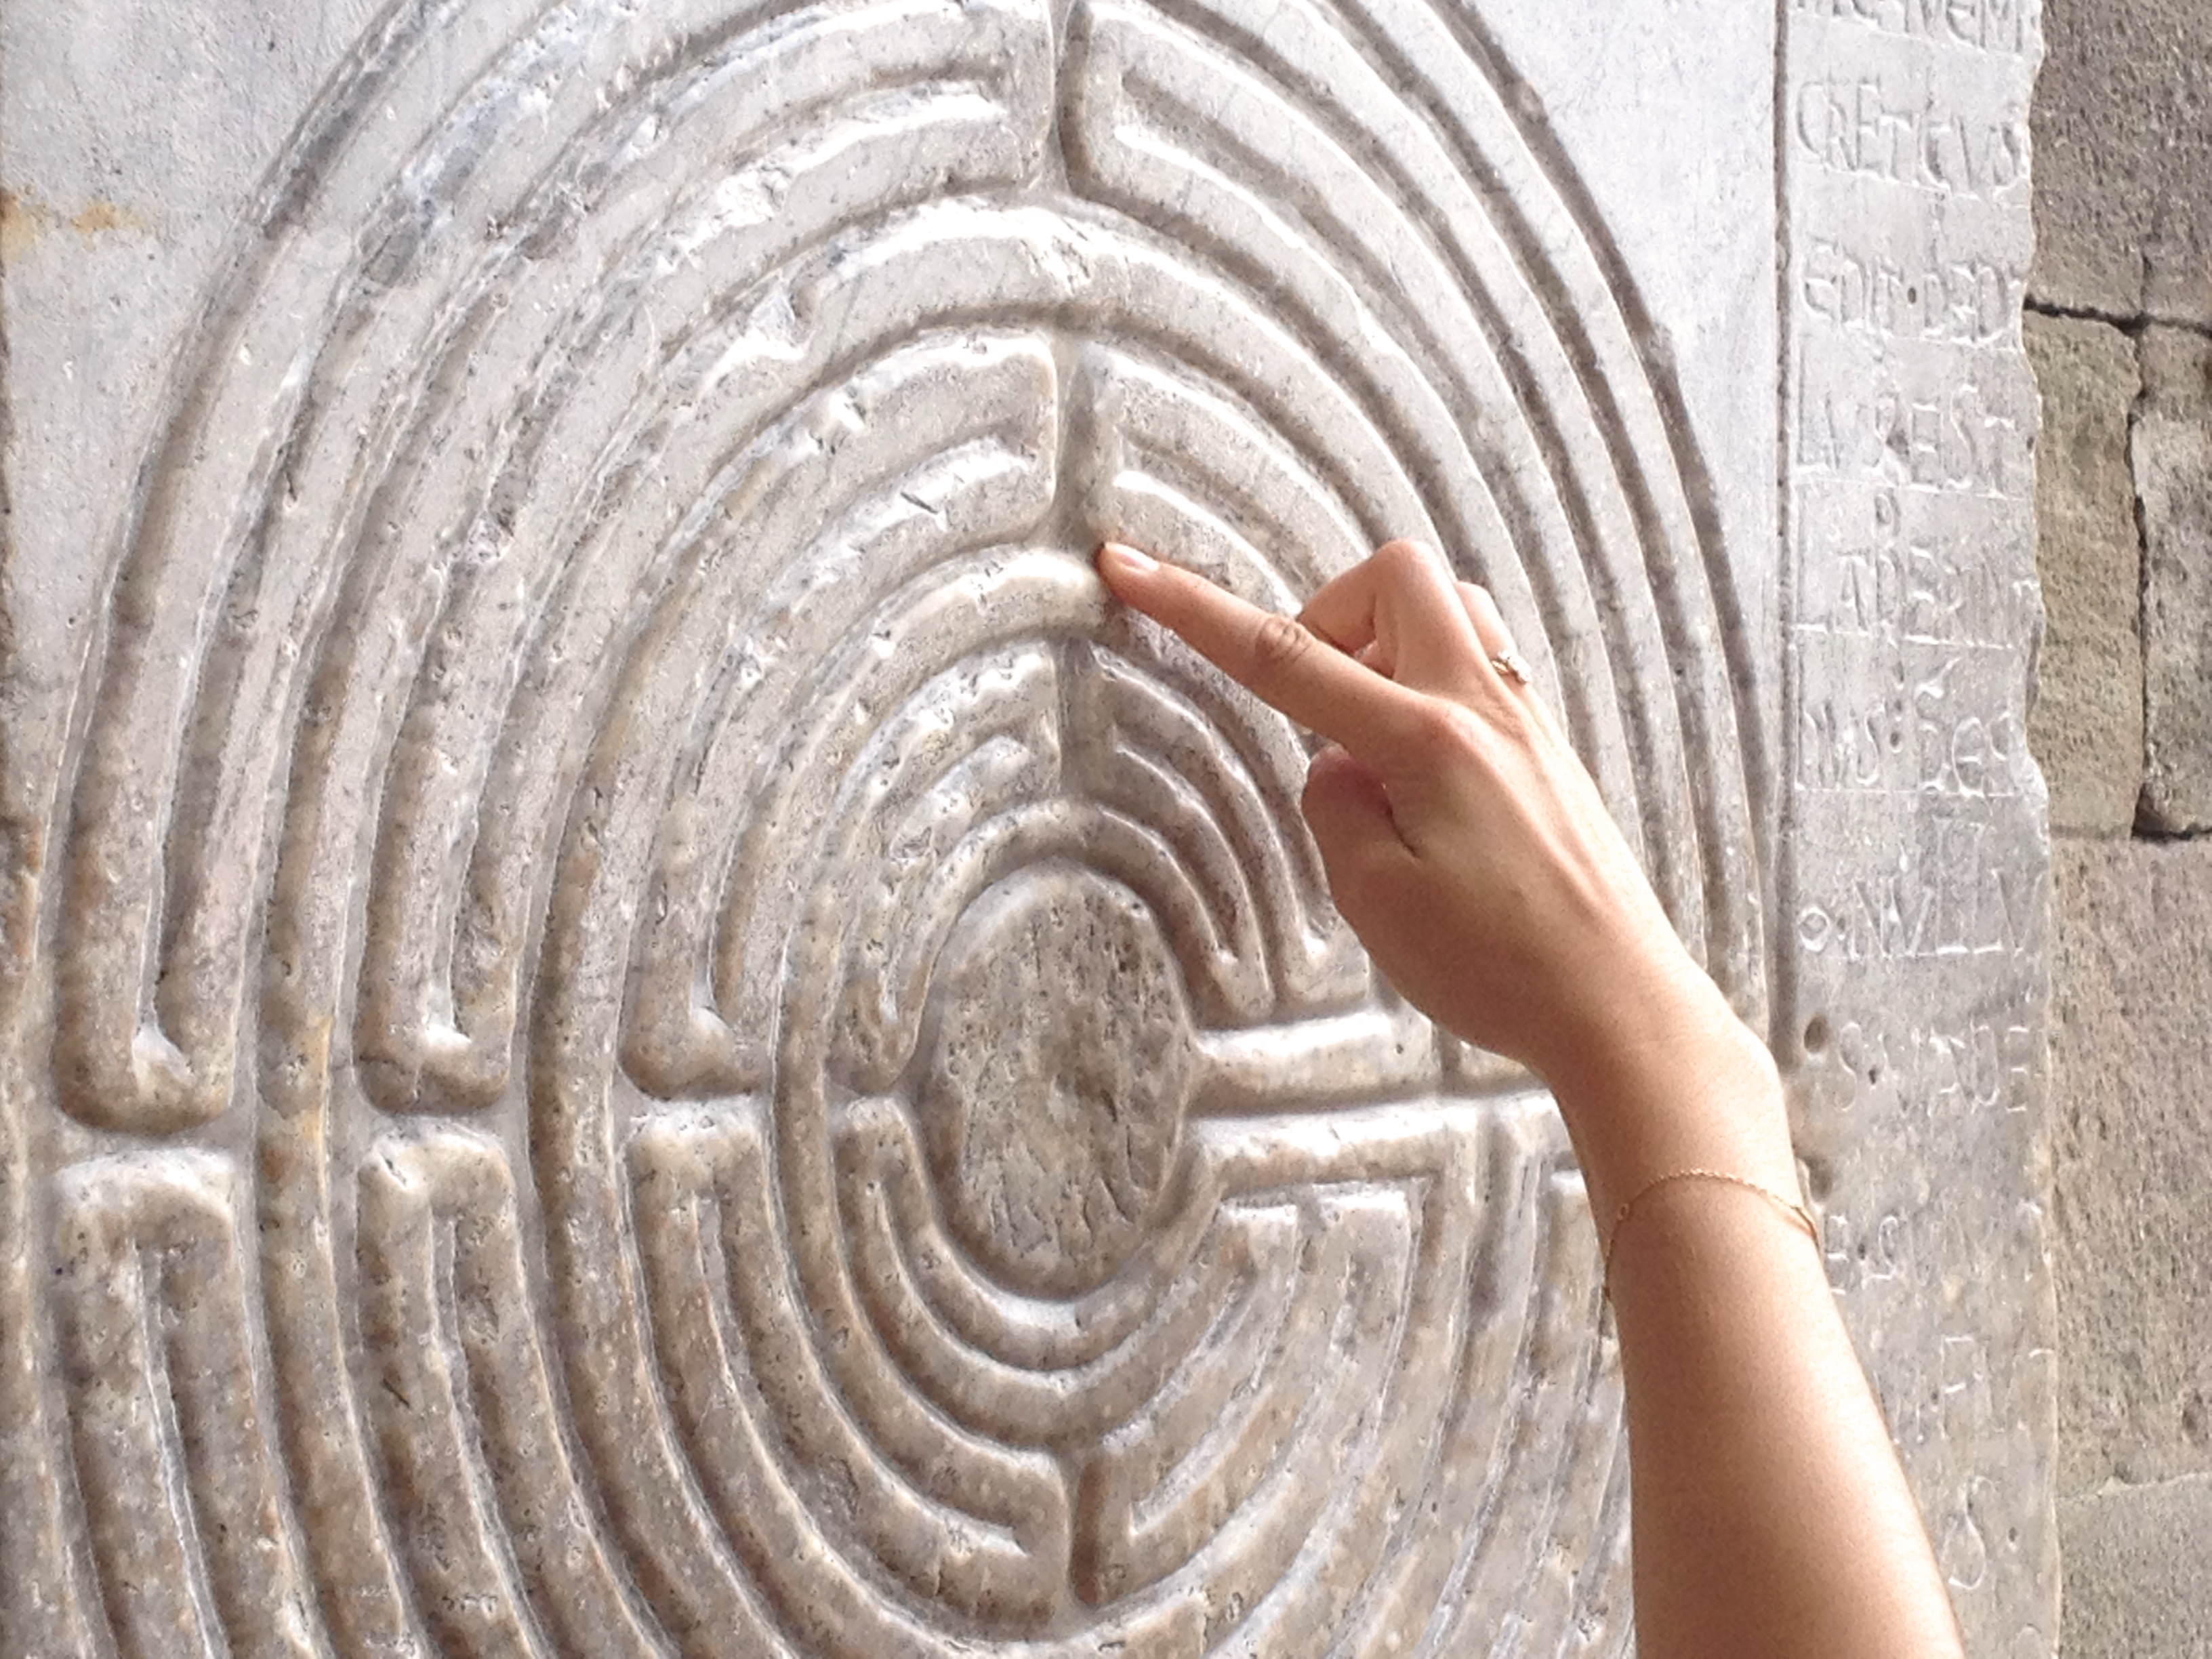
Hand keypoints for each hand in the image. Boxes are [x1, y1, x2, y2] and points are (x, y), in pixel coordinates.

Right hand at [1094, 538, 1793, 1211]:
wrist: (1620, 1006)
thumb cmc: (1499, 966)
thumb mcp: (1376, 900)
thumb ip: (1333, 809)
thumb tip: (1337, 763)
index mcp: (1425, 739)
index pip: (1284, 656)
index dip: (1193, 609)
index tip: (1126, 565)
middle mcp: (1483, 706)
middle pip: (1395, 576)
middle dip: (1330, 612)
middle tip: (1313, 707)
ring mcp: (1525, 723)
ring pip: (1449, 611)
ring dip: (1387, 644)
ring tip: (1367, 740)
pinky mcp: (1546, 754)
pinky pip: (1480, 668)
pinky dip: (1428, 690)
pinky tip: (1421, 784)